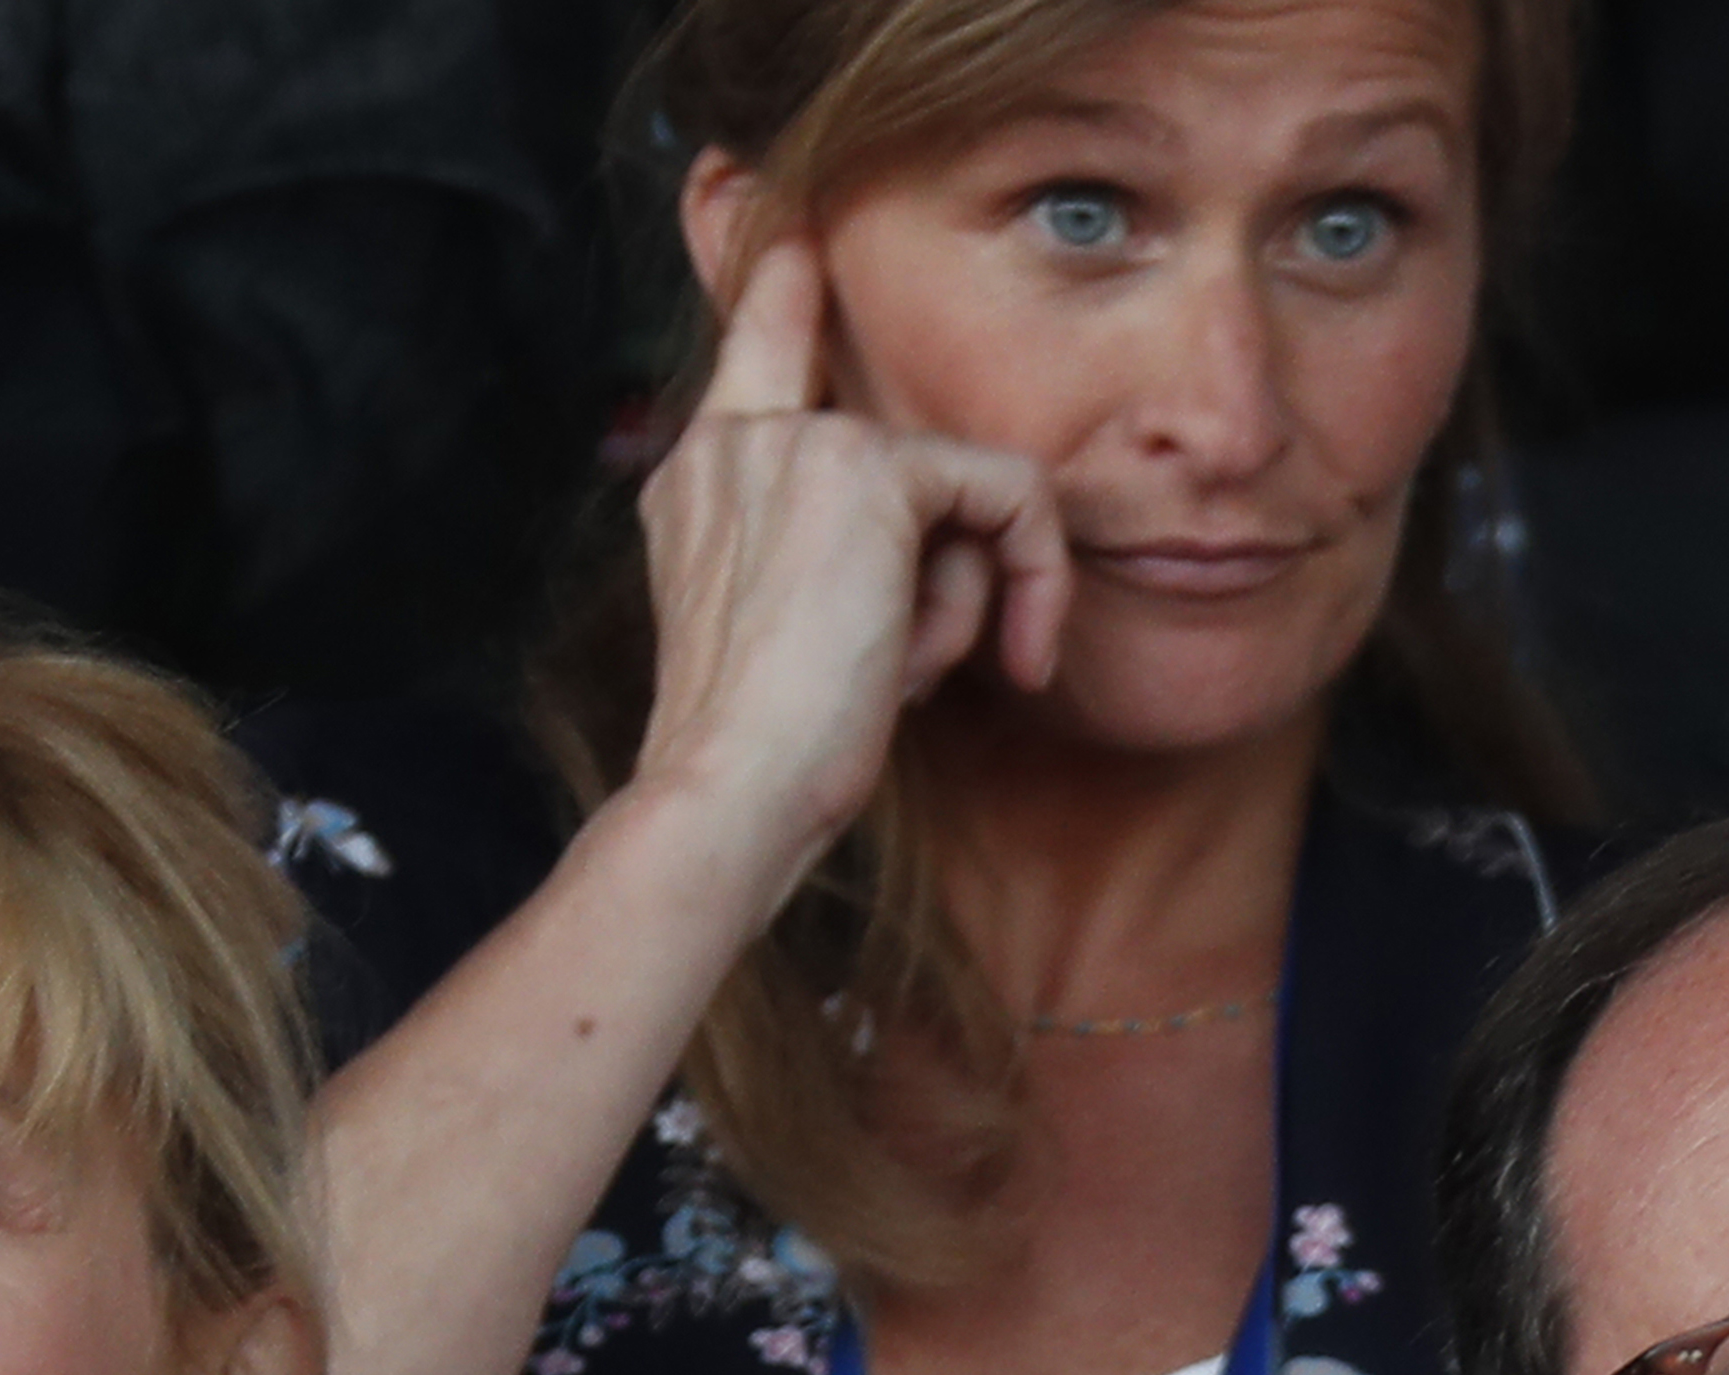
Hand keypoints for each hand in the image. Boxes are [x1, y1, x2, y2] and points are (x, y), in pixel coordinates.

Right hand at [630, 237, 1071, 871]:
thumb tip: (959, 546)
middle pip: (903, 445)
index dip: (787, 286)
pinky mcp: (866, 471)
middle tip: (937, 669)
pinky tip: (1008, 663)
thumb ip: (843, 561)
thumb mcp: (798, 638)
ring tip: (909, 679)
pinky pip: (1006, 494)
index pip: (755, 342)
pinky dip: (1031, 578)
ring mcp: (794, 443)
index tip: (798, 230)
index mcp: (697, 478)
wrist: (729, 790)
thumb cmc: (766, 752)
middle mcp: (733, 440)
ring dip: (964, 599)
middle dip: (948, 569)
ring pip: (958, 486)